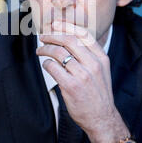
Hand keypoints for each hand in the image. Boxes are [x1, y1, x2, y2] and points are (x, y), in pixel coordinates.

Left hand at [36, 20, 130, 142]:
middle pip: (69, 40)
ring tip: (40, 50)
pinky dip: (46, 64)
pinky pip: (53, 67)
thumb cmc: (98, 94)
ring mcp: (83, 75)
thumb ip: (90, 56)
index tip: (55, 24)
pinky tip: (46, 65)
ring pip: (59, 52)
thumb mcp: (101, 71)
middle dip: (53, 35)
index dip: (67, 26)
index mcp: (101, 58)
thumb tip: (69, 40)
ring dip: (45, 49)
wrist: (102, 118)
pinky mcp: (71, 86)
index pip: (83, 34)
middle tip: (43, 36)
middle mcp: (93, 64)